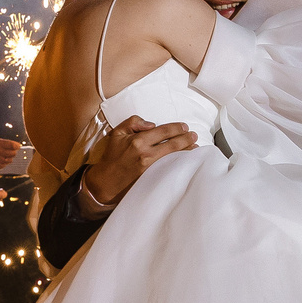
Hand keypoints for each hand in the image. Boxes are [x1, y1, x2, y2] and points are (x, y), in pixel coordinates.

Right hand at [0, 135, 22, 171]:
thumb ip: (3, 141)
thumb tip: (14, 144)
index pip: (13, 146)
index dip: (17, 146)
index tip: (18, 146)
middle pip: (13, 153)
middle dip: (12, 151)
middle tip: (9, 150)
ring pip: (10, 160)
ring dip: (8, 157)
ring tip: (3, 155)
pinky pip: (5, 164)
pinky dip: (4, 162)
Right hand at [77, 116, 198, 214]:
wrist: (106, 181)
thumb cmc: (112, 156)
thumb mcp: (117, 133)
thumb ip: (133, 122)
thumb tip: (152, 124)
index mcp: (138, 141)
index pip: (163, 131)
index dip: (176, 128)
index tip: (185, 127)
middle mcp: (146, 154)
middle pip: (173, 144)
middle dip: (186, 139)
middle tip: (194, 136)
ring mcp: (150, 168)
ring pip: (174, 157)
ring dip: (187, 151)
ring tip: (195, 147)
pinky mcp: (152, 178)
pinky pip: (170, 168)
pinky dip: (179, 163)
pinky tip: (186, 160)